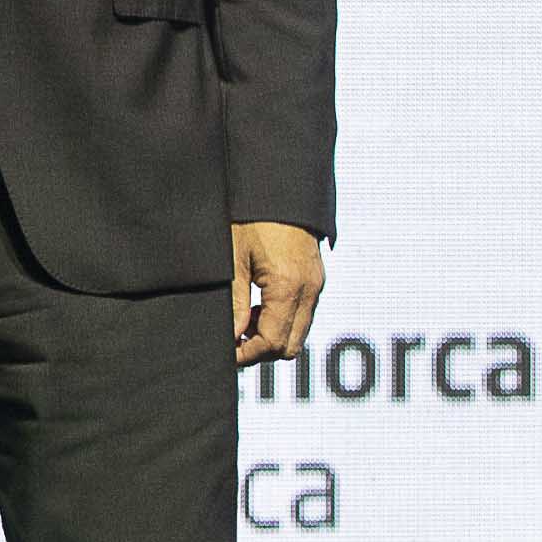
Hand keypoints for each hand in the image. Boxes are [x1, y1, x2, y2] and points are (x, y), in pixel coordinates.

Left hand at [231, 222, 323, 366]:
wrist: (279, 187)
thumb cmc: (250, 218)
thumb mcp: (233, 259)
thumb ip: (234, 301)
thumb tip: (233, 337)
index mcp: (289, 286)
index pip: (273, 342)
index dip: (246, 354)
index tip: (225, 352)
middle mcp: (310, 289)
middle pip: (290, 346)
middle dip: (261, 350)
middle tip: (233, 340)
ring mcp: (316, 284)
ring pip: (299, 332)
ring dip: (271, 335)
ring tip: (243, 319)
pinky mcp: (316, 278)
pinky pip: (303, 314)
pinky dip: (282, 320)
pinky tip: (258, 305)